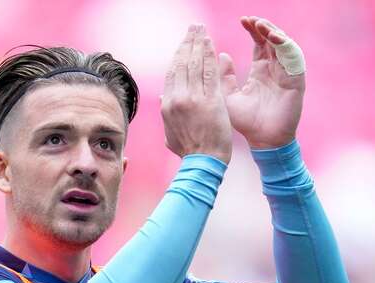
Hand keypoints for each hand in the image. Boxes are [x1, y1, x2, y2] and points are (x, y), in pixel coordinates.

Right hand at [162, 24, 232, 162]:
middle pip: (182, 64)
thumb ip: (168, 112)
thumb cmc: (189, 151)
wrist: (203, 162)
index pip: (172, 73)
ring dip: (199, 44)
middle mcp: (177, 98)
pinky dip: (209, 56)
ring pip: (194, 64)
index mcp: (167, 105)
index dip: (179, 55)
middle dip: (188, 43)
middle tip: (193, 28)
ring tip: (201, 30)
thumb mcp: (171, 132)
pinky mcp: (210, 101)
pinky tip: (211, 44)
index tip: (184, 43)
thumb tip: (164, 96)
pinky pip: (209, 72)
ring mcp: (193, 99)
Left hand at [219, 16, 305, 148]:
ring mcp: (287, 75)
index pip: (259, 44)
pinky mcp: (296, 81)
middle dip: (264, 27)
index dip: (253, 30)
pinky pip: (295, 59)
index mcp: (261, 71)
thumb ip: (224, 77)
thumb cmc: (246, 123)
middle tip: (252, 19)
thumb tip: (221, 55)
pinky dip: (287, 47)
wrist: (262, 142)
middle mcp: (275, 70)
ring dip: (275, 33)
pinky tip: (275, 39)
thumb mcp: (228, 97)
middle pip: (273, 40)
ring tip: (262, 26)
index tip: (242, 20)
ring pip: (285, 46)